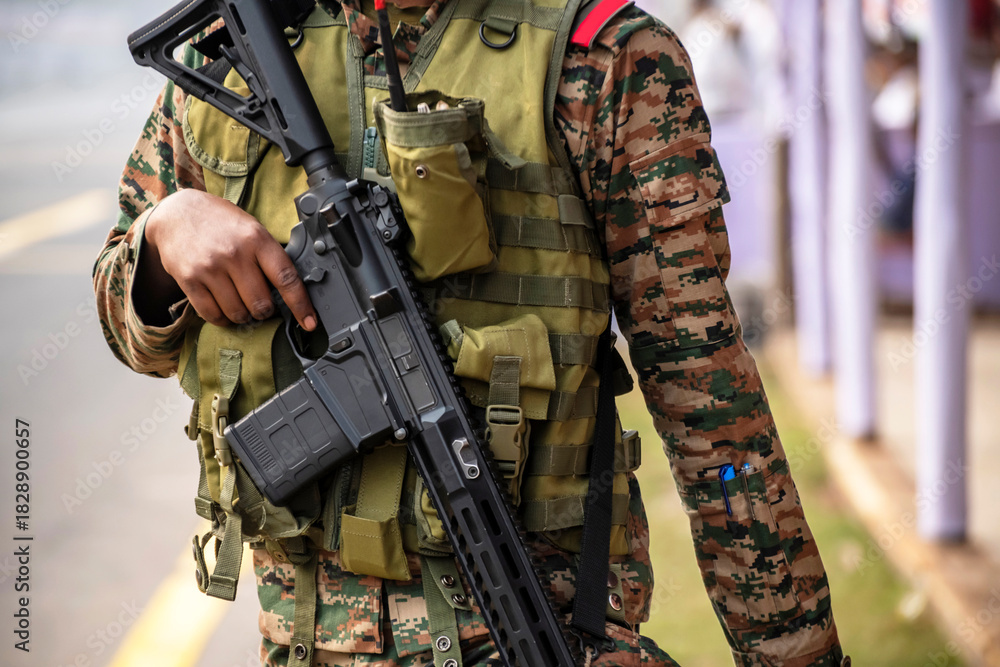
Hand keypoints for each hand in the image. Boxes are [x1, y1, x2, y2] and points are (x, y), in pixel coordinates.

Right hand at [138, 189, 316, 330]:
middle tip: (262, 304)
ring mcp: (210, 268)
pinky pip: (213, 315)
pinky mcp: (190, 280)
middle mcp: (234, 254)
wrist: (176, 212)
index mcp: (256, 239)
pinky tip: (224, 308)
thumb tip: (290, 290)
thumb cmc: (220, 222)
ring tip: (241, 304)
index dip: (301, 305)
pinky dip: (222, 318)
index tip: (309, 322)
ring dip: (244, 316)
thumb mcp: (251, 228)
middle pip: (262, 303)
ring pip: (238, 313)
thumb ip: (268, 255)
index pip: (286, 278)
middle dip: (265, 310)